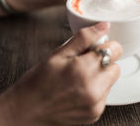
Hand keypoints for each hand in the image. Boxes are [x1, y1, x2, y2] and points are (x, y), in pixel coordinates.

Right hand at [0, 22, 121, 124]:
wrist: (23, 113)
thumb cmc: (36, 84)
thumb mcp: (58, 54)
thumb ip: (84, 38)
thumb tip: (104, 26)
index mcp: (84, 70)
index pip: (114, 50)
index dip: (104, 46)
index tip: (93, 48)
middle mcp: (93, 89)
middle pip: (115, 66)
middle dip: (102, 62)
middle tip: (81, 64)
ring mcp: (95, 104)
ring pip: (110, 81)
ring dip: (100, 77)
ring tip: (77, 79)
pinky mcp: (95, 114)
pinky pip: (105, 95)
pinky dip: (95, 91)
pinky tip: (77, 90)